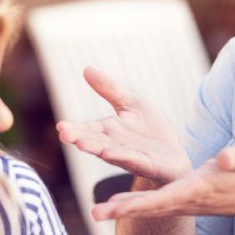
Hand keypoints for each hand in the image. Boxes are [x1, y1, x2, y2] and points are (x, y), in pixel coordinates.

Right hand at [56, 67, 191, 184]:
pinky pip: (136, 161)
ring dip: (98, 150)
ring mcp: (132, 157)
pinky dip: (124, 158)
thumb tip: (86, 68)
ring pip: (112, 153)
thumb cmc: (150, 130)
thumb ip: (110, 90)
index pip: (89, 129)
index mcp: (110, 131)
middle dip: (82, 139)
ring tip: (82, 145)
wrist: (174, 154)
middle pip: (96, 142)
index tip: (61, 126)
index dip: (75, 128)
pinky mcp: (150, 165)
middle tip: (66, 135)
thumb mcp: (131, 104)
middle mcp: (117, 146)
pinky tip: (110, 154)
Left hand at [91, 144, 234, 220]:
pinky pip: (151, 203)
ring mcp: (179, 203)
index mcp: (195, 190)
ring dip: (121, 210)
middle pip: (148, 208)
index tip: (120, 205)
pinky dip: (132, 203)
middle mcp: (183, 201)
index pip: (165, 198)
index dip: (141, 202)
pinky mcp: (176, 200)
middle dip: (123, 211)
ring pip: (146, 208)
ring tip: (95, 212)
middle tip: (96, 213)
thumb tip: (224, 160)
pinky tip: (113, 202)